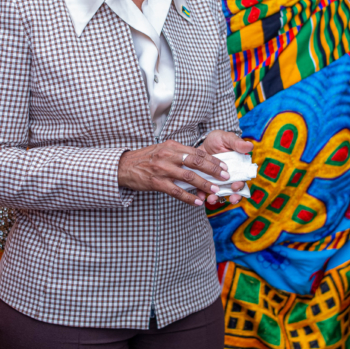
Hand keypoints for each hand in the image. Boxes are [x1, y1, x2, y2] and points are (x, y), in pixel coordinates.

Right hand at [118, 135, 252, 206]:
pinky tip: (197, 202)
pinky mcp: (157, 182)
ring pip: (188, 177)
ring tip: (214, 190)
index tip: (223, 166)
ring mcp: (162, 169)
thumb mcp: (163, 149)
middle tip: (224, 177)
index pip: (197, 152)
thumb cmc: (146, 158)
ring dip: (203, 184)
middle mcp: (168, 155)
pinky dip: (188, 197)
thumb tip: (199, 159)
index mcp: (172, 146)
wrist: (124, 166)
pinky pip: (176, 191)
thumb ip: (179, 153)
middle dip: (213, 170)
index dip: (212, 159)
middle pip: (196, 162)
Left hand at [200, 130, 254, 203]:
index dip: (240, 185)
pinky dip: (203, 194)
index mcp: (238, 168)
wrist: (202, 141)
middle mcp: (229, 177)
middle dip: (233, 197)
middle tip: (230, 199)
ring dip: (216, 198)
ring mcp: (217, 181)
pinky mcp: (205, 181)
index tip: (235, 186)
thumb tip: (250, 146)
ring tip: (211, 199)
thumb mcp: (227, 139)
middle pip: (233, 190)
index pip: (243, 179)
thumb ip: (237, 143)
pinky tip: (200, 195)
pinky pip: (204, 191)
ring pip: (219, 193)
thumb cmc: (218, 140)